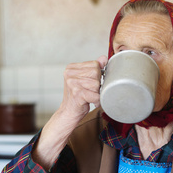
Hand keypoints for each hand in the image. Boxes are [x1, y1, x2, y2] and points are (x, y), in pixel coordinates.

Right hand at [32, 55, 106, 169]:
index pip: (94, 64)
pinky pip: (96, 95)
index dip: (97, 76)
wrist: (68, 114)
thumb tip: (104, 58)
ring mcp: (72, 83)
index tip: (90, 84)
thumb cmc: (78, 97)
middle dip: (97, 85)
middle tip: (89, 92)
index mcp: (71, 68)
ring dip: (97, 93)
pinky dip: (97, 101)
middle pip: (96, 73)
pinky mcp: (77, 93)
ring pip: (97, 84)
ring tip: (89, 97)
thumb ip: (93, 68)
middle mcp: (69, 73)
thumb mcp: (85, 80)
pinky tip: (91, 102)